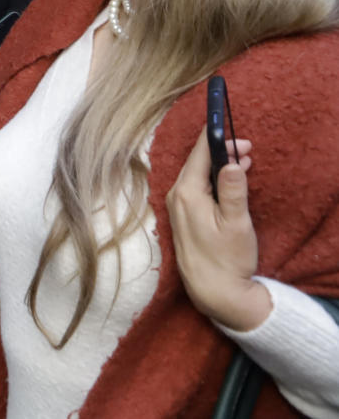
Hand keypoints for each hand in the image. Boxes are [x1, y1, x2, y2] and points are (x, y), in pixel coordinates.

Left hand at [167, 130, 271, 331]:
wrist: (213, 292)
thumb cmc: (226, 260)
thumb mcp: (236, 223)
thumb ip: (233, 190)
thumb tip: (232, 161)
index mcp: (186, 193)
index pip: (199, 155)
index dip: (217, 139)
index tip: (231, 128)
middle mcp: (175, 196)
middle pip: (197, 163)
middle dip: (221, 151)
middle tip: (247, 147)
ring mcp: (176, 207)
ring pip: (197, 175)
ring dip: (218, 166)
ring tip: (242, 159)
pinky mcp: (182, 216)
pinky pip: (195, 188)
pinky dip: (212, 180)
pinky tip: (228, 180)